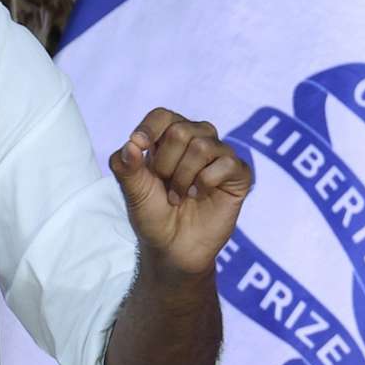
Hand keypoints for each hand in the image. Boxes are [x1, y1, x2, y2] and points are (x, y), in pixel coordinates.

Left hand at [110, 108, 250, 276]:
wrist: (173, 248)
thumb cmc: (153, 216)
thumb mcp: (133, 191)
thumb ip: (126, 166)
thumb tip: (130, 144)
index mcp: (169, 139)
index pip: (163, 115)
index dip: (150, 128)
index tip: (138, 146)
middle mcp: (197, 141)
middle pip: (181, 130)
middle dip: (166, 163)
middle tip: (165, 186)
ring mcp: (220, 156)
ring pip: (203, 146)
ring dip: (184, 177)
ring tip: (180, 196)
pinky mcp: (238, 174)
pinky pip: (227, 163)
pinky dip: (206, 181)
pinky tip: (200, 195)